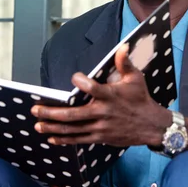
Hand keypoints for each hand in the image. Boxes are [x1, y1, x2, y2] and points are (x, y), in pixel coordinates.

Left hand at [31, 44, 170, 146]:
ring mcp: (100, 127)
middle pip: (72, 114)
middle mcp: (102, 112)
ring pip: (72, 129)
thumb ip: (124, 63)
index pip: (91, 88)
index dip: (81, 81)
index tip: (74, 77)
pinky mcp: (100, 137)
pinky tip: (51, 138)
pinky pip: (79, 139)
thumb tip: (122, 47)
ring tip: (38, 124)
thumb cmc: (140, 99)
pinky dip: (64, 139)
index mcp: (110, 95)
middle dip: (52, 112)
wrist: (151, 126)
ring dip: (53, 127)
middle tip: (35, 109)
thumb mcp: (135, 78)